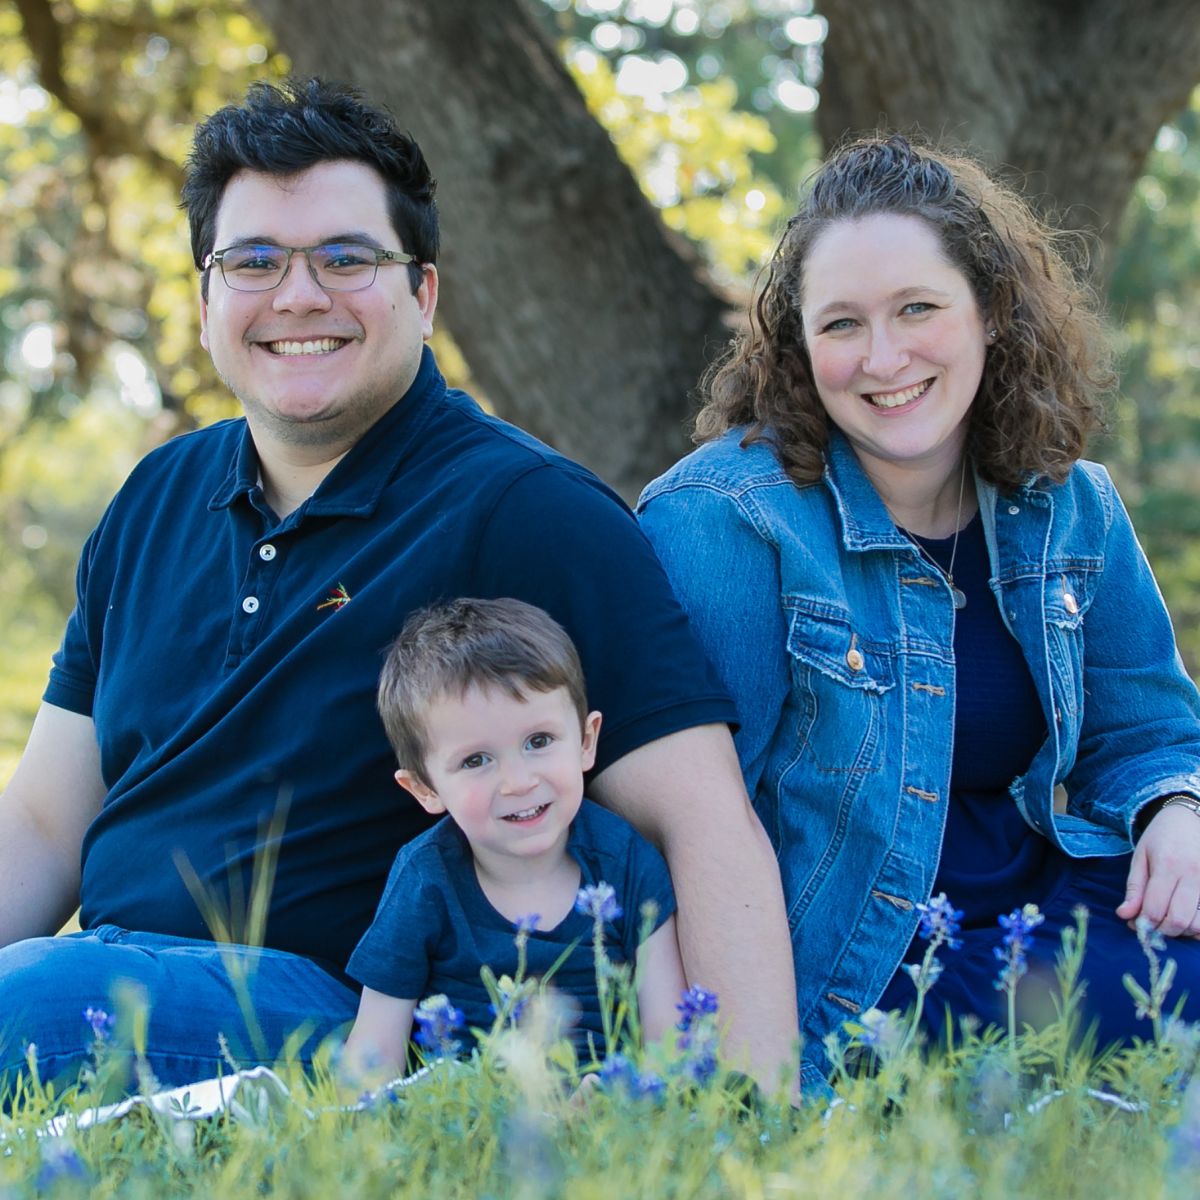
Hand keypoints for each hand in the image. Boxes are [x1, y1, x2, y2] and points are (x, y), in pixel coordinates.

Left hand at [1117, 805, 1199, 936]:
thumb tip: (1124, 915)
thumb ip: (1134, 888)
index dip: (1144, 923)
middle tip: (1153, 926)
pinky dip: (1198, 926)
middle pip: (1179, 920)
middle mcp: (1194, 875)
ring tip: (1169, 921)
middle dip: (1162, 931)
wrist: (1189, 818)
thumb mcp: (1140, 857)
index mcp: (1168, 865)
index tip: (1136, 924)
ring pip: (1198, 924)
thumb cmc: (1161, 837)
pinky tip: (1187, 920)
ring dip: (1182, 931)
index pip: (1155, 908)